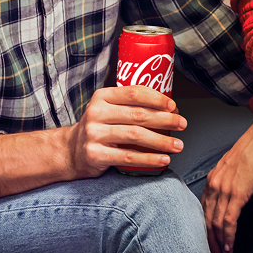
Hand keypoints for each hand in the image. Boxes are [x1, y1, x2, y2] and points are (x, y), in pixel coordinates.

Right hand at [67, 86, 185, 177]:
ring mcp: (94, 134)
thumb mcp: (108, 109)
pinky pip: (128, 157)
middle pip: (138, 114)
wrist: (70, 151)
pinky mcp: (95, 155)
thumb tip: (169, 108)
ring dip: (161, 141)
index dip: (157, 98)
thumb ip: (130, 105)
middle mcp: (96, 113)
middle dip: (165, 120)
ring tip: (177, 145)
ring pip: (135, 136)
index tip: (173, 106)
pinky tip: (163, 159)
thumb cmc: (98, 128)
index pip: (134, 93)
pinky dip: (149, 159)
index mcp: (102, 97)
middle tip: (182, 124)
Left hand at [201, 122, 252, 252]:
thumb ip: (229, 180)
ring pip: (216, 222)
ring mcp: (224, 189)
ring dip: (219, 241)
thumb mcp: (235, 165)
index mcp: (212, 178)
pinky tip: (230, 245)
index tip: (209, 237)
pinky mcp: (237, 194)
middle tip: (212, 252)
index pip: (203, 207)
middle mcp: (214, 184)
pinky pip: (229, 220)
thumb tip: (232, 194)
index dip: (205, 225)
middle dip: (208, 238)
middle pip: (206, 218)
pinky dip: (228, 235)